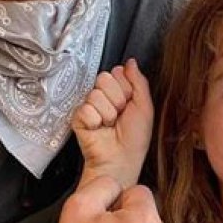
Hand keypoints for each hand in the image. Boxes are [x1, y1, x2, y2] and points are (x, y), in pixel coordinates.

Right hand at [72, 59, 152, 188]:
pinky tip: (98, 130)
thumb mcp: (144, 106)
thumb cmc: (135, 138)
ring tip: (110, 125)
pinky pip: (85, 110)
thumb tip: (131, 62)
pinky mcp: (77, 118)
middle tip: (119, 115)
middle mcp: (103, 96)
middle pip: (103, 79)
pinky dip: (95, 122)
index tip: (129, 103)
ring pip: (95, 95)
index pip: (116, 72)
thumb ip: (139, 81)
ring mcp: (89, 106)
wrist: (122, 160)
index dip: (125, 88)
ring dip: (107, 114)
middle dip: (116, 99)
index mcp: (119, 91)